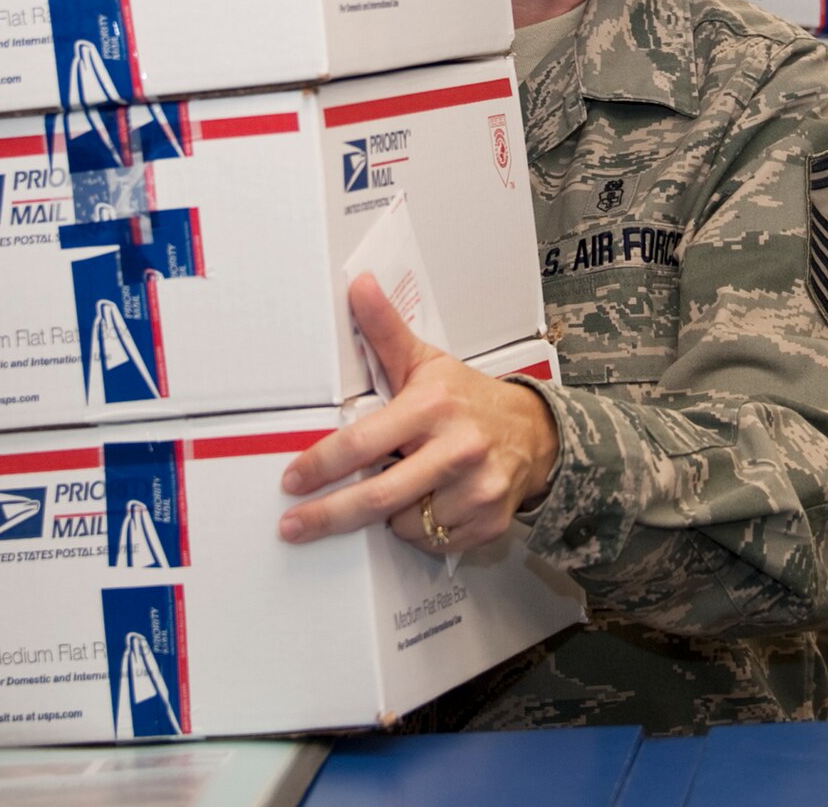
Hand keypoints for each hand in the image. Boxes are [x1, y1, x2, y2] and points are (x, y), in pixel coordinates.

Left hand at [277, 274, 559, 553]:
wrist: (535, 432)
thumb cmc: (468, 399)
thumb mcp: (426, 362)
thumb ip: (385, 330)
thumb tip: (357, 285)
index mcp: (433, 407)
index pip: (363, 442)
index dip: (321, 464)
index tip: (293, 480)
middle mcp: (457, 449)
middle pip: (378, 495)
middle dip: (329, 515)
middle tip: (294, 527)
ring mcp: (476, 489)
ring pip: (404, 523)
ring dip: (388, 516)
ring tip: (402, 489)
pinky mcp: (488, 521)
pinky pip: (432, 542)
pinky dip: (421, 531)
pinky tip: (430, 504)